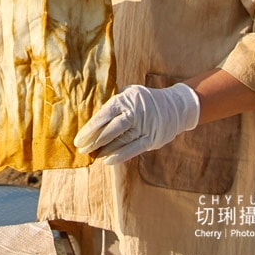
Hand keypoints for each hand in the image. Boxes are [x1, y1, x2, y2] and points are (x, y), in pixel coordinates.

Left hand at [74, 83, 200, 164]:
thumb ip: (112, 104)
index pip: (104, 115)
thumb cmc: (144, 100)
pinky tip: (107, 161)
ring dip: (105, 150)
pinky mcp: (152, 138)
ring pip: (121, 141)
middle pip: (111, 130)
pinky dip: (120, 156)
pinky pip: (134, 149)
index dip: (90, 128)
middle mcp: (135, 113)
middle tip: (81, 149)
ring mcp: (145, 126)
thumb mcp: (129, 94)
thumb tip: (91, 120)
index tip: (78, 139)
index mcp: (126, 99)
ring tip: (93, 155)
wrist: (176, 105)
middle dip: (94, 141)